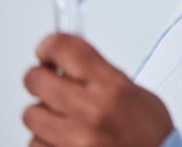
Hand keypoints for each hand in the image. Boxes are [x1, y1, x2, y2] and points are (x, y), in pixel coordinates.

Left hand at [23, 34, 172, 146]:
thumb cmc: (150, 134)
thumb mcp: (134, 93)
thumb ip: (100, 75)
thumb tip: (68, 61)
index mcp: (112, 86)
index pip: (64, 48)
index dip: (50, 45)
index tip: (48, 49)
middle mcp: (91, 111)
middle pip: (36, 79)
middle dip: (39, 77)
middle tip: (48, 80)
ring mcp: (75, 139)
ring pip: (31, 114)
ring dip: (43, 113)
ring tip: (62, 117)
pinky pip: (34, 143)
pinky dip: (45, 140)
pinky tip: (63, 139)